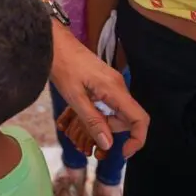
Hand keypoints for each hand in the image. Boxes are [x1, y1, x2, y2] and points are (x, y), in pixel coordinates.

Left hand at [50, 33, 147, 158]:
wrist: (55, 42)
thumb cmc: (63, 66)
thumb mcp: (74, 97)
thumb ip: (93, 121)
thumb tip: (108, 145)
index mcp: (115, 90)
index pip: (140, 119)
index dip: (137, 139)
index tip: (122, 153)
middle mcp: (119, 86)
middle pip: (128, 118)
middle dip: (112, 130)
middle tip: (87, 128)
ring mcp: (113, 83)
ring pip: (118, 112)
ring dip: (103, 121)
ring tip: (80, 117)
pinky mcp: (105, 82)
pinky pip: (110, 103)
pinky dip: (100, 112)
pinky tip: (83, 109)